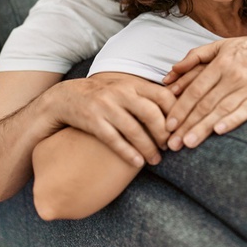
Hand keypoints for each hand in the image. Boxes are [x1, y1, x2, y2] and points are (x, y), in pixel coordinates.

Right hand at [51, 73, 175, 166]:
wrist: (65, 97)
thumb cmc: (103, 95)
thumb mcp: (124, 87)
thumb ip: (146, 94)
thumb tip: (178, 106)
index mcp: (132, 83)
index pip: (163, 95)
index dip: (176, 113)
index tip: (181, 129)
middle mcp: (120, 92)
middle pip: (151, 113)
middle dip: (164, 133)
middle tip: (171, 147)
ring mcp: (106, 106)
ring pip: (133, 130)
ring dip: (148, 148)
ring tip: (156, 160)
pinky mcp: (92, 121)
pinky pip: (114, 140)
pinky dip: (128, 153)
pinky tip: (138, 163)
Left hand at [162, 32, 246, 149]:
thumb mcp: (219, 45)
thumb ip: (195, 57)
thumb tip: (172, 70)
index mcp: (220, 64)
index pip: (195, 90)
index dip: (181, 108)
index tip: (168, 125)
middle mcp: (232, 76)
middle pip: (205, 103)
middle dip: (187, 124)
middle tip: (173, 143)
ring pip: (222, 110)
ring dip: (204, 127)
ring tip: (189, 143)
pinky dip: (233, 120)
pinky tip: (219, 131)